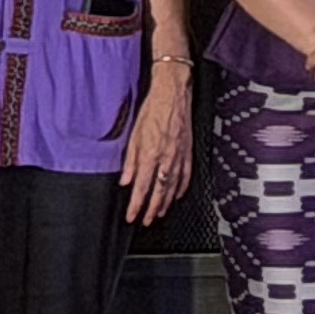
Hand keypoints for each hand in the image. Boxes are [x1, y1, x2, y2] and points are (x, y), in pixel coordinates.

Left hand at [120, 62, 192, 222]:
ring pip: (173, 185)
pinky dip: (182, 186)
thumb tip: (125, 181)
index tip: (131, 216)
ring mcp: (179, 154)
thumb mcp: (134, 134)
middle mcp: (166, 157)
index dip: (136, 204)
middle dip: (151, 208)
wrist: (173, 93)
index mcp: (150, 154)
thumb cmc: (152, 110)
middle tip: (145, 220)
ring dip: (166, 201)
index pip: (141, 187)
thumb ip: (130, 161)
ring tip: (159, 212)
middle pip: (159, 190)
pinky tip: (177, 193)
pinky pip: (186, 172)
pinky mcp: (188, 149)